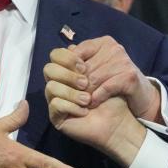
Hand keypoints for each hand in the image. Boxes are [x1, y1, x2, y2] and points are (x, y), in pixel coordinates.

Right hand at [44, 51, 147, 165]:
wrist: (118, 120)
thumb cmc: (112, 96)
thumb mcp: (105, 72)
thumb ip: (90, 58)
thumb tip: (73, 47)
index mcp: (69, 70)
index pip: (56, 55)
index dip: (68, 58)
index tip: (84, 66)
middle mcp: (59, 84)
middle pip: (48, 69)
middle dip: (68, 74)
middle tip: (85, 83)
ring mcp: (56, 100)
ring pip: (51, 87)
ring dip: (72, 92)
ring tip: (88, 100)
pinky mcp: (56, 117)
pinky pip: (55, 104)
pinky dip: (71, 106)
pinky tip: (84, 111)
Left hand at [67, 38, 161, 122]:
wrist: (140, 95)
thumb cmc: (115, 80)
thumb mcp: (97, 67)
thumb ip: (81, 59)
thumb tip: (60, 53)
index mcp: (105, 42)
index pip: (77, 51)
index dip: (68, 68)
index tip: (66, 82)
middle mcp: (115, 48)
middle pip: (84, 67)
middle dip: (77, 84)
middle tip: (73, 95)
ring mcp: (124, 61)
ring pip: (93, 78)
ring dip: (86, 93)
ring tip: (82, 101)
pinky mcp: (130, 77)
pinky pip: (106, 87)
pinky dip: (97, 97)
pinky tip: (92, 103)